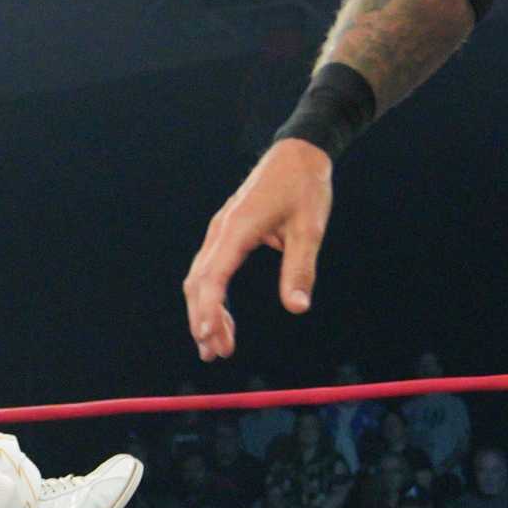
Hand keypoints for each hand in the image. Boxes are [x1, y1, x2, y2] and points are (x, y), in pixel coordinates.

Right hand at [181, 138, 334, 362]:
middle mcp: (220, 232)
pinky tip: (222, 318)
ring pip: (200, 279)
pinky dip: (212, 297)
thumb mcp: (310, 229)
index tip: (208, 336)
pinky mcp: (226, 234)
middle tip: (216, 353)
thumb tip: (297, 308)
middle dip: (203, 319)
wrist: (298, 154)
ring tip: (216, 345)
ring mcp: (220, 233)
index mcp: (237, 229)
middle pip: (198, 283)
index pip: (212, 277)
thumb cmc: (305, 188)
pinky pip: (210, 270)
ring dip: (205, 312)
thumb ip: (300, 269)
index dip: (207, 309)